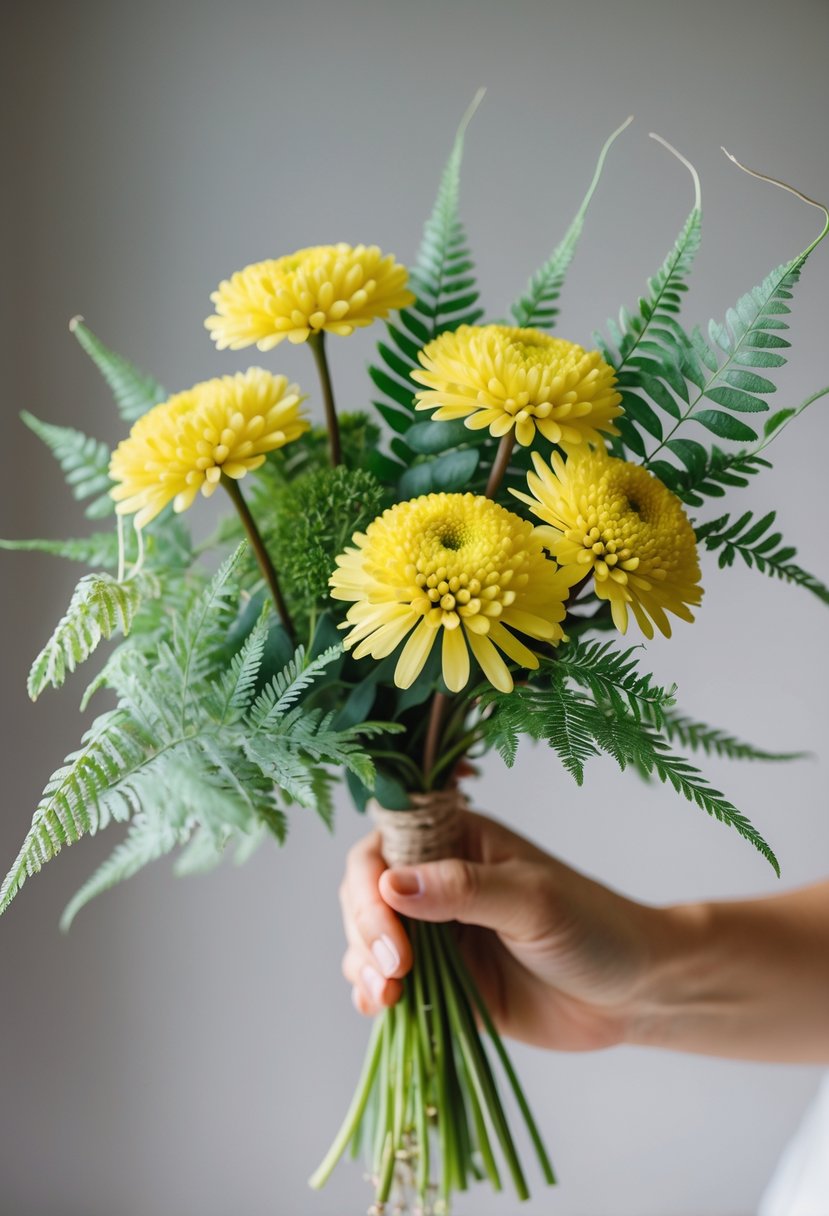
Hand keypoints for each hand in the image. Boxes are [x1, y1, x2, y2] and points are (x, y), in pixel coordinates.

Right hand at [339, 807, 666, 1050]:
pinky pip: (389, 983)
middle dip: (366, 933)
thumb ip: (462, 890)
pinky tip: (380, 1008)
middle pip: (366, 894)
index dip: (371, 887)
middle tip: (395, 972)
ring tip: (385, 997)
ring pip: (368, 940)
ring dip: (363, 966)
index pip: (385, 847)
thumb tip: (390, 884)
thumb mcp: (532, 901)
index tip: (391, 933)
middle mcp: (437, 881)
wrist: (634, 992)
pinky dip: (373, 993)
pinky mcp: (442, 980)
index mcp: (457, 840)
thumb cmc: (594, 927)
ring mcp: (437, 932)